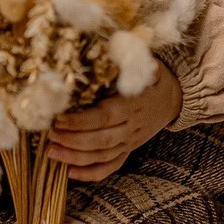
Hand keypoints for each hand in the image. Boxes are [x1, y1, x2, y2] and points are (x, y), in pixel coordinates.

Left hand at [46, 62, 181, 180]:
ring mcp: (130, 142)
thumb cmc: (154, 80)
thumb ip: (136, 62)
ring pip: (102, 156)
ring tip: (51, 153)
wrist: (174, 99)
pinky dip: (91, 173)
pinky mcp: (128, 150)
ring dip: (76, 158)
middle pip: (101, 140)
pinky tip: (69, 173)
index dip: (81, 121)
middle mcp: (131, 128)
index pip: (104, 117)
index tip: (59, 119)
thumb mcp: (150, 68)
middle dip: (73, 141)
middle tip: (49, 137)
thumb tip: (126, 50)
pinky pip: (110, 167)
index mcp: (132, 106)